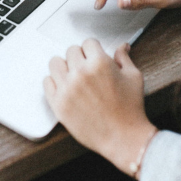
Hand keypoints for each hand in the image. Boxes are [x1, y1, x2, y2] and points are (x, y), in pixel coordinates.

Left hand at [43, 39, 156, 176]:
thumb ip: (124, 58)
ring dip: (64, 67)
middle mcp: (80, 73)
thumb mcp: (133, 77)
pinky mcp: (58, 104)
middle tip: (87, 68)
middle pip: (71, 51)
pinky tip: (65, 87)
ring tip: (73, 76)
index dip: (93, 50)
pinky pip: (47, 82)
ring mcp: (66, 88)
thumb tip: (122, 46)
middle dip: (80, 57)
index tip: (95, 57)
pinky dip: (54, 82)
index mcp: (99, 63)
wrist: (123, 137)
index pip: (88, 42)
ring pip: (55, 63)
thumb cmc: (130, 109)